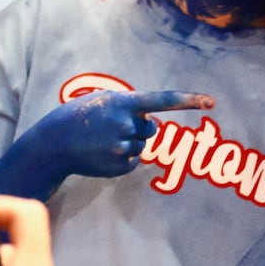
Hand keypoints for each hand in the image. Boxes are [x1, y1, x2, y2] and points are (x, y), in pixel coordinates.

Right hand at [26, 88, 213, 179]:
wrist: (54, 142)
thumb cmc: (79, 115)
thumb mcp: (104, 99)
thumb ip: (131, 106)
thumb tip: (151, 122)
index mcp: (125, 103)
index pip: (164, 100)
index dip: (189, 101)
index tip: (211, 102)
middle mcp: (128, 124)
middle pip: (150, 128)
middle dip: (138, 127)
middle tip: (111, 126)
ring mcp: (123, 147)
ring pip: (140, 145)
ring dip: (127, 142)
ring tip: (101, 140)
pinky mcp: (120, 166)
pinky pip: (133, 160)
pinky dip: (121, 157)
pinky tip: (101, 152)